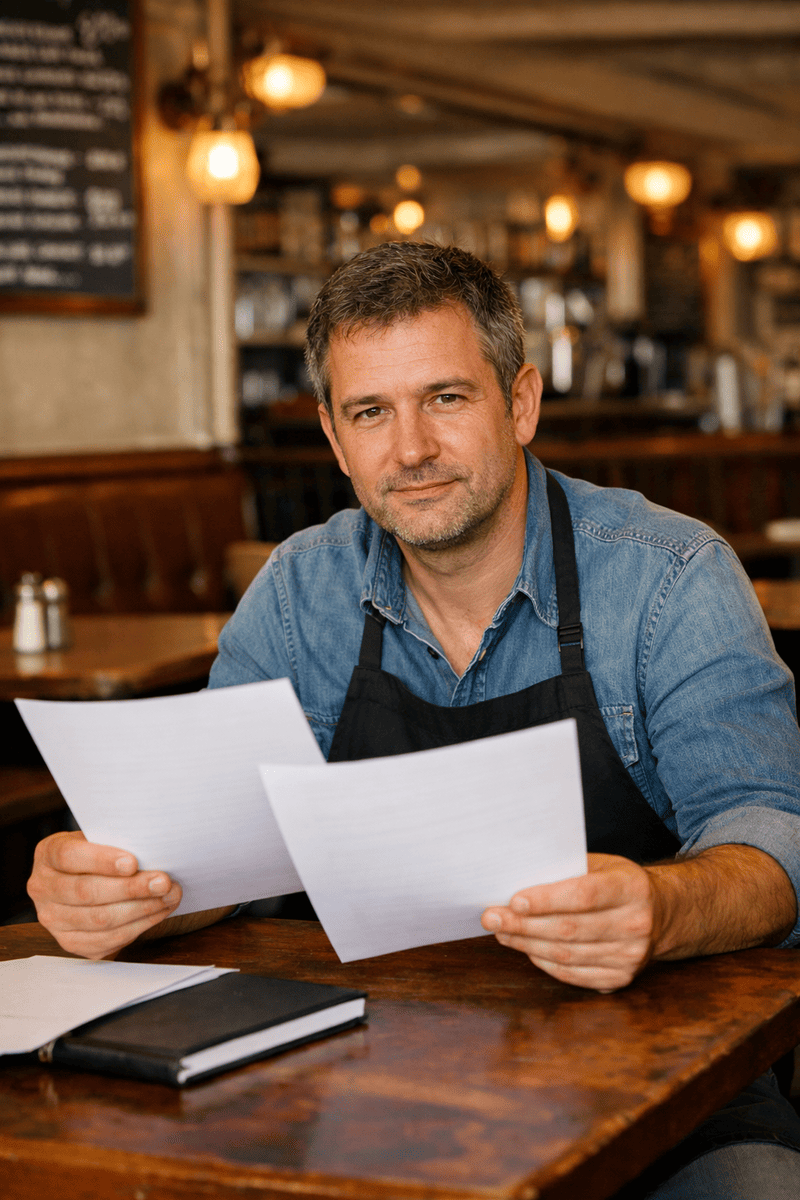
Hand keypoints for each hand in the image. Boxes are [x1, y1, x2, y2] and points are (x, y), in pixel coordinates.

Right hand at [27, 831, 181, 959]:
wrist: (84, 878)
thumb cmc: (98, 853)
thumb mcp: (99, 838)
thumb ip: (117, 842)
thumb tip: (153, 851)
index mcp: (48, 854)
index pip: (70, 857)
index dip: (101, 860)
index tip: (133, 862)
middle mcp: (43, 888)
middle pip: (86, 892)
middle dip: (131, 888)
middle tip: (163, 881)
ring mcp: (53, 920)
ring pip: (99, 919)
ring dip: (141, 909)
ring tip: (169, 896)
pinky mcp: (71, 942)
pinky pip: (107, 939)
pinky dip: (138, 926)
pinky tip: (158, 912)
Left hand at [481, 853, 655, 991]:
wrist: (662, 914)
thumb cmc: (619, 883)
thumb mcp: (602, 864)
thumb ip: (567, 870)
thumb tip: (517, 877)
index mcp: (632, 887)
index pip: (584, 895)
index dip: (546, 899)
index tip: (513, 901)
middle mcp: (636, 924)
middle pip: (569, 929)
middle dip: (523, 924)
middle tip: (491, 917)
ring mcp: (631, 956)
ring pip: (567, 954)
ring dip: (527, 944)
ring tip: (502, 932)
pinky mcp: (621, 978)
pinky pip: (573, 974)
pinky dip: (544, 962)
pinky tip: (526, 949)